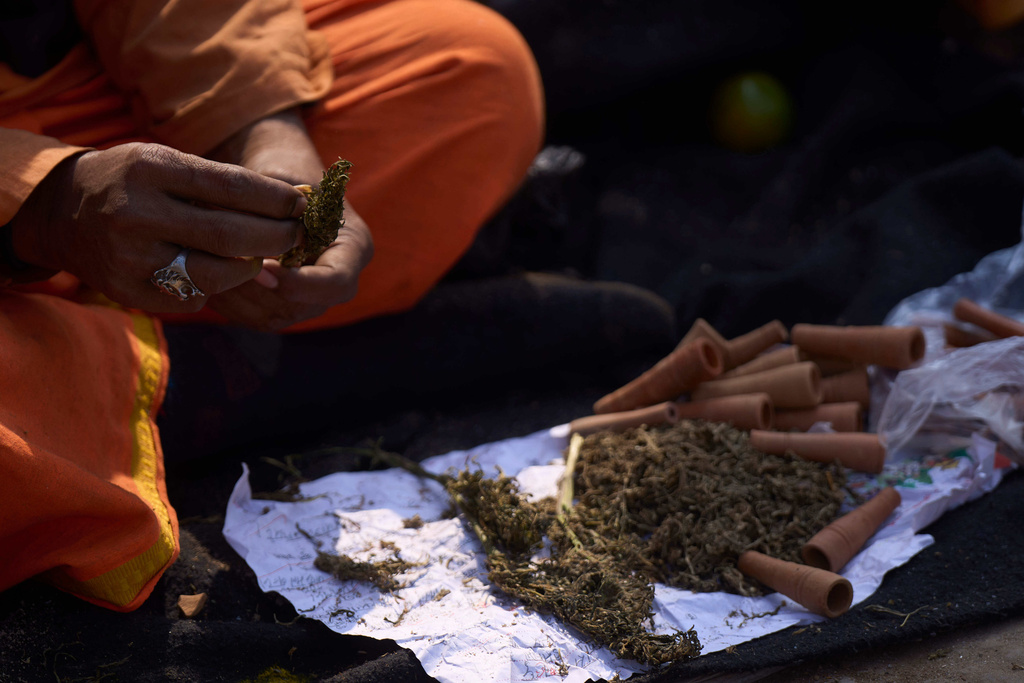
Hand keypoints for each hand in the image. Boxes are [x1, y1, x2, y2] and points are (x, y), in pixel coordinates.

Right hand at [9, 143, 305, 312]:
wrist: (62, 212)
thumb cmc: (132, 181)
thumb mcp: (166, 162)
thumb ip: (219, 182)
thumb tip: (290, 203)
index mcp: (149, 170)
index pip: (230, 187)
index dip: (274, 200)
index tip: (301, 205)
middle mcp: (135, 213)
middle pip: (228, 235)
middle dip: (274, 238)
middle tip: (296, 236)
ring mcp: (129, 257)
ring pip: (214, 273)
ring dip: (251, 268)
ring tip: (266, 258)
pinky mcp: (127, 290)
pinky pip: (190, 297)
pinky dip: (215, 288)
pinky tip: (222, 274)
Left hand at [206, 109, 374, 329]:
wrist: (272, 184)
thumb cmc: (281, 172)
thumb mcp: (283, 179)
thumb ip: (275, 207)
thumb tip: (253, 238)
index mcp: (353, 247)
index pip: (336, 282)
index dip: (300, 283)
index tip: (264, 266)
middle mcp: (337, 282)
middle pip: (302, 306)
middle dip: (259, 288)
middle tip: (222, 263)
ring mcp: (309, 300)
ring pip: (273, 316)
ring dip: (237, 294)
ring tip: (207, 264)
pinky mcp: (279, 308)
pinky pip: (253, 318)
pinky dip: (226, 300)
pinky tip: (204, 273)